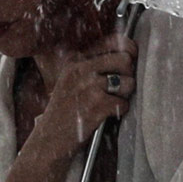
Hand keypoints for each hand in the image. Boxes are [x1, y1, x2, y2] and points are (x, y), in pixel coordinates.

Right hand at [34, 35, 136, 152]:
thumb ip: (94, 65)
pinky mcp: (97, 105)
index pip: (113, 41)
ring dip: (124, 95)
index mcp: (75, 60)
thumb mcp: (71, 80)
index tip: (132, 57)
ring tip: (109, 103)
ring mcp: (89, 86)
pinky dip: (119, 112)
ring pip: (128, 82)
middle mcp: (81, 69)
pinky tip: (105, 115)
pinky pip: (124, 104)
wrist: (49, 140)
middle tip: (119, 87)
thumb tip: (129, 54)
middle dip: (128, 75)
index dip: (129, 49)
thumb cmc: (65, 111)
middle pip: (125, 60)